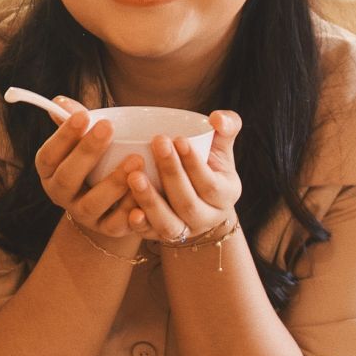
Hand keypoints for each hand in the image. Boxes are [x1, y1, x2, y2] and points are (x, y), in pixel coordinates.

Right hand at [33, 99, 151, 253]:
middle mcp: (61, 194)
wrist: (109, 201)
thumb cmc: (96, 158)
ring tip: (135, 160)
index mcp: (50, 171)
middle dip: (87, 152)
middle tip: (108, 128)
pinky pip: (116, 225)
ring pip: (92, 204)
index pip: (48, 155)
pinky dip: (129, 213)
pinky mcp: (106, 229)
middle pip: (68, 178)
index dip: (63, 136)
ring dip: (113, 183)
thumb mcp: (83, 140)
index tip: (83, 115)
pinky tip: (143, 199)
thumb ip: (74, 121)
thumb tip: (60, 102)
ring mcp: (83, 214)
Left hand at [125, 111, 243, 246]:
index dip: (195, 164)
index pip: (211, 184)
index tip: (179, 139)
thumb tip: (217, 118)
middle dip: (172, 173)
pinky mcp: (161, 237)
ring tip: (134, 176)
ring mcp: (184, 231)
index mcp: (226, 195)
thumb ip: (226, 126)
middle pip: (188, 203)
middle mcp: (207, 218)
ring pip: (169, 224)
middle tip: (157, 143)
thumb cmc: (207, 162)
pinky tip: (129, 211)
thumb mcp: (220, 146)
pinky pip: (149, 235)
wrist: (194, 195)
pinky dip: (140, 225)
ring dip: (151, 201)